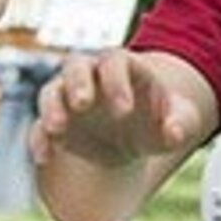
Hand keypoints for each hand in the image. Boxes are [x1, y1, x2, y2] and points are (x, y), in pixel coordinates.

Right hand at [28, 49, 207, 170]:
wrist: (134, 133)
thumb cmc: (157, 119)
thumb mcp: (179, 120)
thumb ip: (181, 123)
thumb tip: (174, 133)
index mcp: (121, 66)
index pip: (114, 63)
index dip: (117, 83)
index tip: (125, 110)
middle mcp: (89, 75)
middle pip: (75, 67)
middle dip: (77, 84)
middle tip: (82, 104)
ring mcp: (67, 96)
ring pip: (51, 91)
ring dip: (51, 108)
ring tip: (56, 128)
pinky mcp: (56, 122)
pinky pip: (39, 126)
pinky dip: (39, 139)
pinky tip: (44, 157)